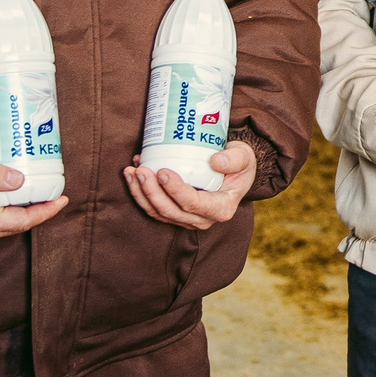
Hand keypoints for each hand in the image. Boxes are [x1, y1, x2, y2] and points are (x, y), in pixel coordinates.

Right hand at [0, 146, 68, 250]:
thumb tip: (21, 180)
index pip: (21, 222)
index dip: (45, 212)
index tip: (62, 200)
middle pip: (14, 228)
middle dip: (36, 213)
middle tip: (52, 195)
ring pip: (2, 230)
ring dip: (19, 216)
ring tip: (35, 197)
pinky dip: (3, 218)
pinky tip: (11, 203)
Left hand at [123, 142, 254, 229]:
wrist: (234, 169)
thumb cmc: (239, 163)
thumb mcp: (244, 157)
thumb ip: (234, 159)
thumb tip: (215, 161)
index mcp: (221, 208)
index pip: (193, 204)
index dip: (175, 190)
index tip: (163, 171)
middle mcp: (202, 219)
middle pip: (170, 211)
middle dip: (151, 192)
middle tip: (141, 170)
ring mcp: (186, 219)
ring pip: (157, 213)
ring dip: (140, 194)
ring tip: (131, 171)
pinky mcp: (174, 213)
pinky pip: (153, 208)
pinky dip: (139, 193)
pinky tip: (133, 174)